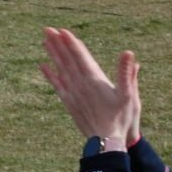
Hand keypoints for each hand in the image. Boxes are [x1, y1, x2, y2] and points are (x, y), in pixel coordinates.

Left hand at [40, 27, 141, 143]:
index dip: (72, 43)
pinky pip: (56, 84)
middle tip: (47, 29)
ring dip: (52, 54)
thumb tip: (129, 53)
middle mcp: (80, 84)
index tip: (62, 31)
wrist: (106, 142)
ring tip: (44, 40)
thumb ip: (127, 74)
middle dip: (58, 43)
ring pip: (60, 69)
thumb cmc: (122, 119)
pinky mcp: (69, 101)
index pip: (81, 57)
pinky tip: (42, 65)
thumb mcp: (129, 95)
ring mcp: (72, 93)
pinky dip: (49, 74)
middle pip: (67, 59)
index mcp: (95, 80)